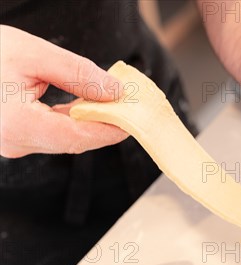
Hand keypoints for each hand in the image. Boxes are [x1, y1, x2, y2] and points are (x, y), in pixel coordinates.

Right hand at [0, 25, 126, 157]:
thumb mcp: (32, 54)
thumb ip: (77, 74)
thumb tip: (115, 91)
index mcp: (17, 124)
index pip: (79, 136)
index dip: (111, 130)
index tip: (135, 120)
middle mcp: (15, 141)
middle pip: (75, 140)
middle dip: (106, 124)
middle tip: (132, 108)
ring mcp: (13, 142)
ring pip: (65, 138)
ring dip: (92, 121)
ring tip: (116, 103)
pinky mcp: (15, 137)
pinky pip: (52, 133)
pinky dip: (74, 120)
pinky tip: (89, 104)